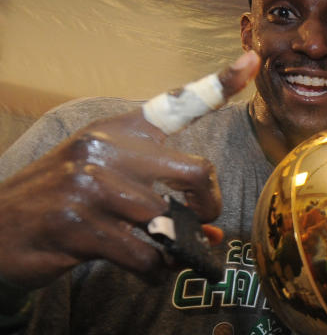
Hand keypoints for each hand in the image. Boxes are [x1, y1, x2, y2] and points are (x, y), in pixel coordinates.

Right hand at [0, 52, 258, 288]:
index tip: (252, 62)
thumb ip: (161, 196)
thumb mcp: (107, 179)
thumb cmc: (66, 202)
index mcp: (117, 130)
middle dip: (207, 207)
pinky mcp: (77, 226)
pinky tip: (143, 270)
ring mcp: (88, 186)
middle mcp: (104, 149)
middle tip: (199, 224)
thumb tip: (212, 233)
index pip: (177, 103)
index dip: (220, 82)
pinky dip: (153, 272)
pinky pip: (145, 255)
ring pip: (169, 221)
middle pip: (195, 173)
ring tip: (160, 254)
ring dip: (175, 249)